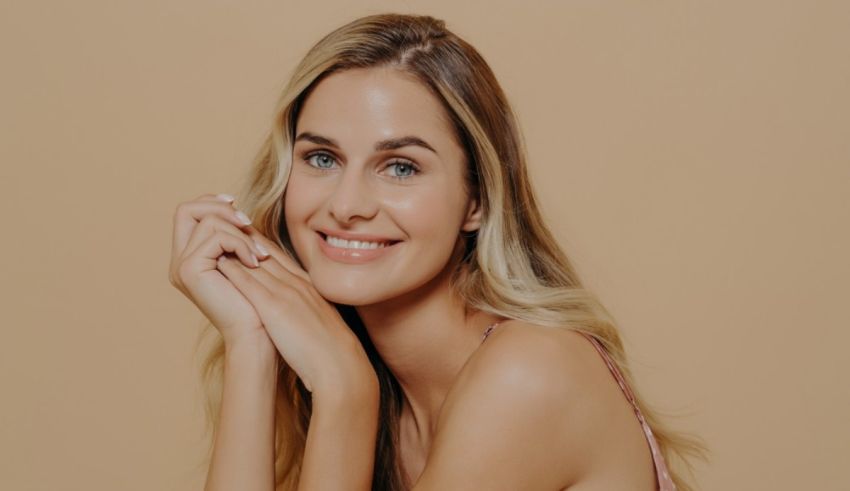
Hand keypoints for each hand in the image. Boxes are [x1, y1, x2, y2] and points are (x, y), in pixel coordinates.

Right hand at [168, 193, 271, 346]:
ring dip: (240, 233)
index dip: (211, 202)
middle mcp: (179, 261)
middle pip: (186, 209)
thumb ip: (234, 235)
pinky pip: (216, 237)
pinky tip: (255, 262)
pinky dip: (241, 244)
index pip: (188, 212)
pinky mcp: (189, 270)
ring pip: (208, 222)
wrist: (256, 332)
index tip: (238, 207)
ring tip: (259, 255)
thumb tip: (233, 205)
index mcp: (189, 257)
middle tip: (248, 223)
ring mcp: (181, 266)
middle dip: (221, 208)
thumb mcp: (244, 259)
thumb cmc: (256, 301)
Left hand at [215, 236, 375, 395]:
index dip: (260, 244)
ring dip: (235, 248)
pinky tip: (218, 261)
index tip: (244, 236)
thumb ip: (308, 311)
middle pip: (266, 253)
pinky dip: (234, 269)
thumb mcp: (320, 322)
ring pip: (256, 262)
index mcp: (307, 287)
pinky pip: (251, 283)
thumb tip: (296, 313)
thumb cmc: (331, 351)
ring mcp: (286, 293)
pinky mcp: (275, 307)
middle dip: (245, 237)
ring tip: (214, 237)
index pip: (279, 258)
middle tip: (225, 226)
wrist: (339, 364)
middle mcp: (297, 284)